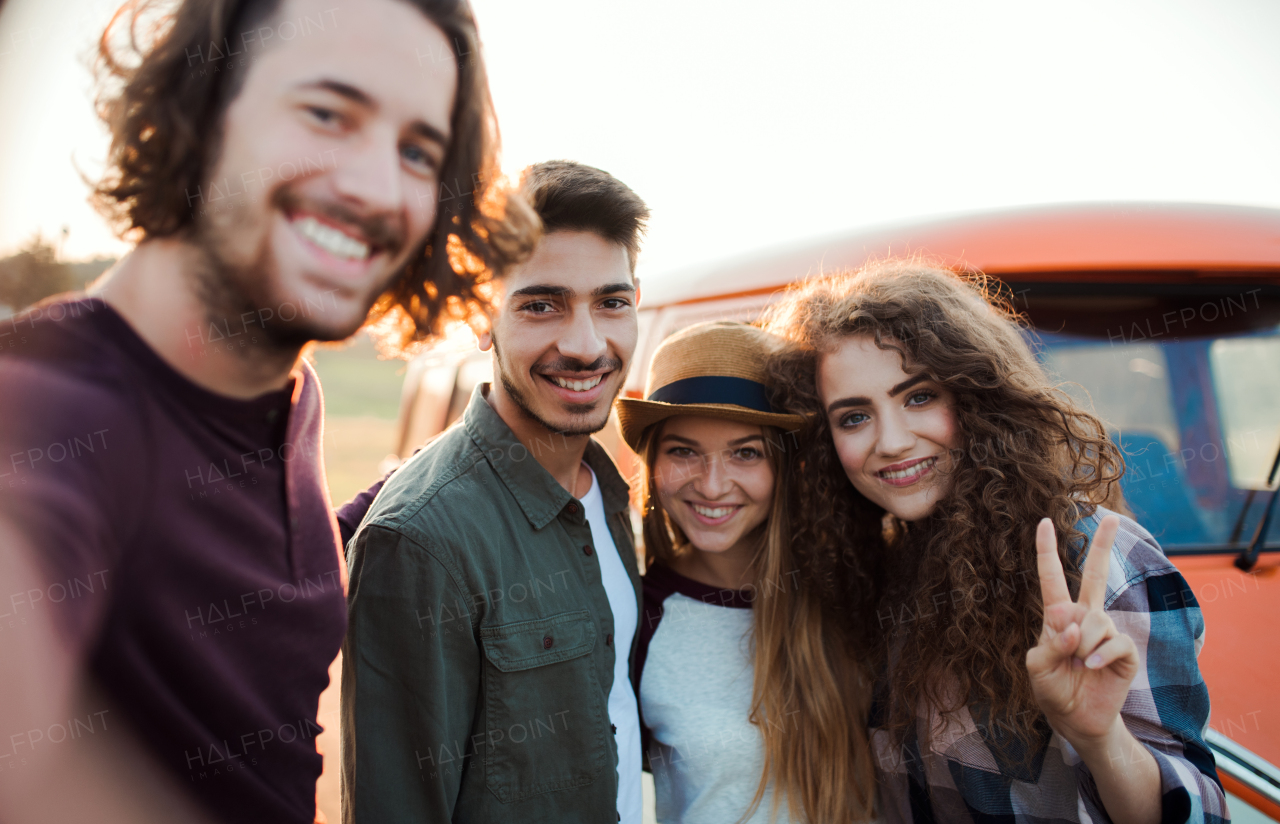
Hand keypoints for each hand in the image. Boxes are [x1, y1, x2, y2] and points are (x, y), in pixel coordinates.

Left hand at [1026, 515, 1138, 748]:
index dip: (1047, 551)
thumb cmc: (1052, 690)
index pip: (1052, 577)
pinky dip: (1100, 656)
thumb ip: (1052, 643)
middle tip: (1112, 517)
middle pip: (1096, 575)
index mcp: (1058, 616)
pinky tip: (1091, 668)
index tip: (1043, 522)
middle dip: (1103, 546)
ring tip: (1079, 665)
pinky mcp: (1124, 651)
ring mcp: (1106, 632)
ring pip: (1098, 621)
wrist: (1075, 720)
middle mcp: (1084, 617)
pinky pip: (1114, 642)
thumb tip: (1076, 626)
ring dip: (1084, 645)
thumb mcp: (1038, 667)